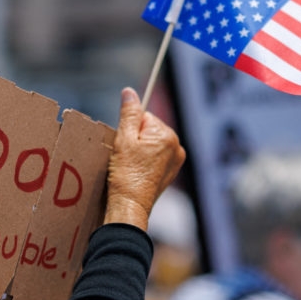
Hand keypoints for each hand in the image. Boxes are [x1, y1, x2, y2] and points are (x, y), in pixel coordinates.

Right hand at [104, 87, 185, 230]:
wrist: (130, 207)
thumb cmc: (125, 176)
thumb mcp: (123, 140)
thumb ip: (128, 114)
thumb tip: (129, 92)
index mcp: (167, 135)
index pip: (144, 116)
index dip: (129, 129)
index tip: (125, 146)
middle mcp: (176, 146)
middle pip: (148, 129)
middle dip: (135, 139)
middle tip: (126, 158)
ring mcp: (175, 161)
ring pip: (151, 143)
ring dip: (139, 150)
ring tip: (130, 166)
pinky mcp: (170, 173)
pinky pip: (155, 157)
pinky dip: (145, 161)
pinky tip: (137, 172)